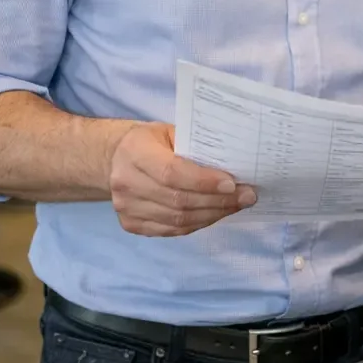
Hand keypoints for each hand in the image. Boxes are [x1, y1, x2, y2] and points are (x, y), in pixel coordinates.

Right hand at [107, 122, 256, 235]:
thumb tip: (234, 163)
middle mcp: (126, 182)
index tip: (233, 184)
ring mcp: (126, 207)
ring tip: (236, 205)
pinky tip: (215, 214)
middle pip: (178, 200)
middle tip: (247, 196)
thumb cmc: (151, 141)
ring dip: (212, 214)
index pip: (172, 172)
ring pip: (177, 220)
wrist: (116, 159)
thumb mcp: (169, 132)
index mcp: (135, 152)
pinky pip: (171, 231)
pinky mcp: (131, 224)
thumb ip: (194, 146)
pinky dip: (198, 224)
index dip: (204, 182)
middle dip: (218, 201)